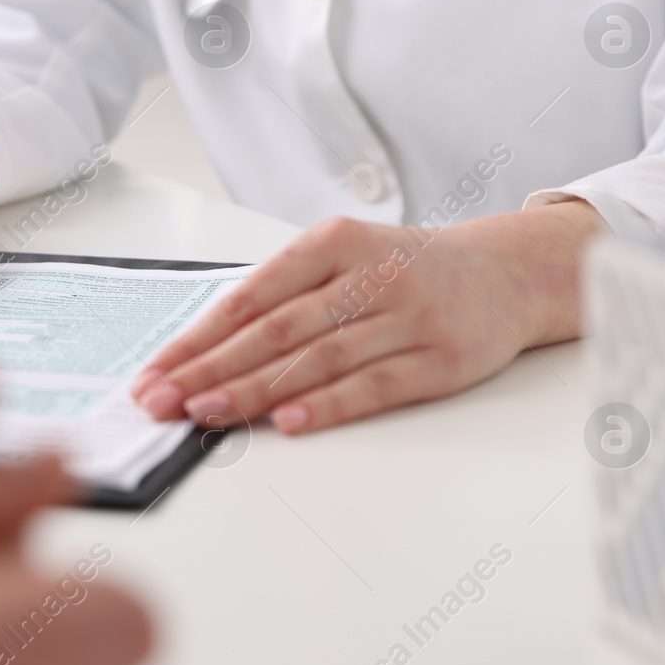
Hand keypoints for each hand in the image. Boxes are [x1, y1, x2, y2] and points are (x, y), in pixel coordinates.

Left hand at [130, 202, 603, 433]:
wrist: (509, 273)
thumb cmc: (408, 271)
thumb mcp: (345, 259)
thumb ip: (285, 297)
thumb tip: (205, 351)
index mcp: (335, 243)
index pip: (250, 296)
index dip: (197, 337)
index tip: (154, 371)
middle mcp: (371, 275)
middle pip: (276, 329)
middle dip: (210, 367)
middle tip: (162, 400)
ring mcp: (409, 317)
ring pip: (318, 358)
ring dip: (254, 389)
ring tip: (205, 413)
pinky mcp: (441, 360)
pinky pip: (376, 385)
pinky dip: (329, 404)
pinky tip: (288, 422)